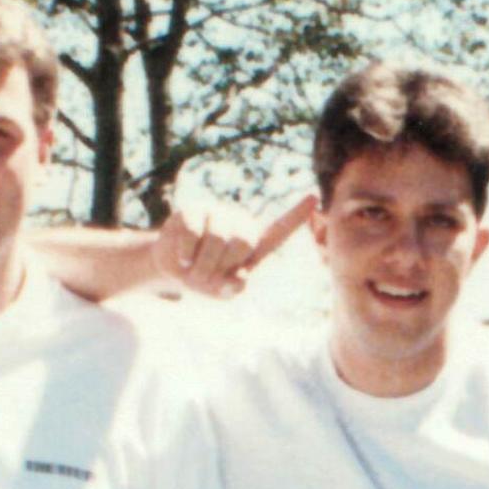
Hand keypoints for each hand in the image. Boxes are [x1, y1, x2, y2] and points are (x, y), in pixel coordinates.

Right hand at [152, 194, 314, 298]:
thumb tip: (239, 279)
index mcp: (254, 243)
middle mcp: (238, 223)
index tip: (315, 196)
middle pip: (243, 242)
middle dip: (222, 266)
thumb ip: (234, 289)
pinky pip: (193, 233)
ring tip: (194, 269)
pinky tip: (182, 257)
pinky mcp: (191, 210)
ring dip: (202, 265)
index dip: (296, 215)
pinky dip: (186, 254)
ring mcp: (216, 213)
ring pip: (217, 239)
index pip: (279, 230)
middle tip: (209, 275)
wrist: (172, 271)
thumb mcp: (223, 292)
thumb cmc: (205, 280)